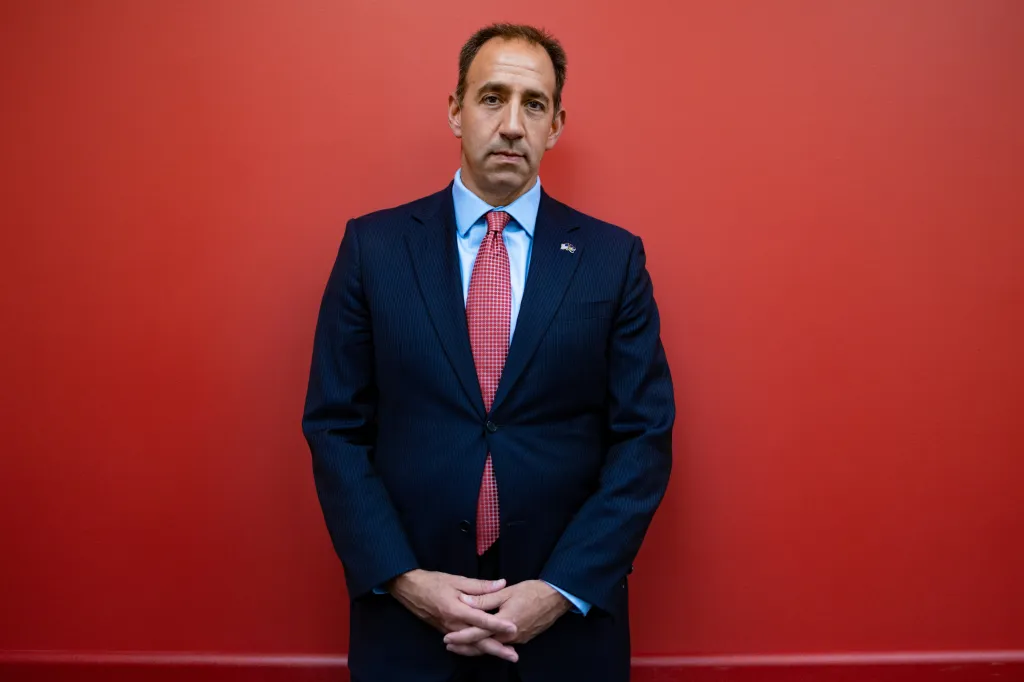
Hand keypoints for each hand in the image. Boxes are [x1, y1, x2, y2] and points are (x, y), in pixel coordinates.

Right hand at [388, 570, 518, 660]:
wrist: (410, 590)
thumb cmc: (433, 582)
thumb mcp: (457, 580)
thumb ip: (480, 586)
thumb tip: (501, 583)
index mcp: (456, 609)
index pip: (481, 620)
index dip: (498, 625)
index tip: (514, 628)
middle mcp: (453, 624)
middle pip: (477, 640)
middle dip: (497, 649)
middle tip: (514, 656)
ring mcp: (449, 631)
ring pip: (471, 646)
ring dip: (489, 652)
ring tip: (506, 656)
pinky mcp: (446, 633)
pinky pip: (463, 645)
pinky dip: (476, 650)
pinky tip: (486, 651)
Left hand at [444, 580, 570, 655]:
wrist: (556, 598)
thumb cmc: (532, 592)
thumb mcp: (506, 592)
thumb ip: (485, 599)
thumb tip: (465, 602)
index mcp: (504, 623)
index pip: (477, 633)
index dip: (461, 636)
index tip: (447, 638)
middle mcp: (510, 636)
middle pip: (483, 645)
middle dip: (465, 647)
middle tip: (449, 645)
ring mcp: (517, 639)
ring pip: (492, 646)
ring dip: (476, 647)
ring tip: (460, 646)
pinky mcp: (523, 638)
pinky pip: (502, 644)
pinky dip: (489, 644)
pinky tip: (482, 642)